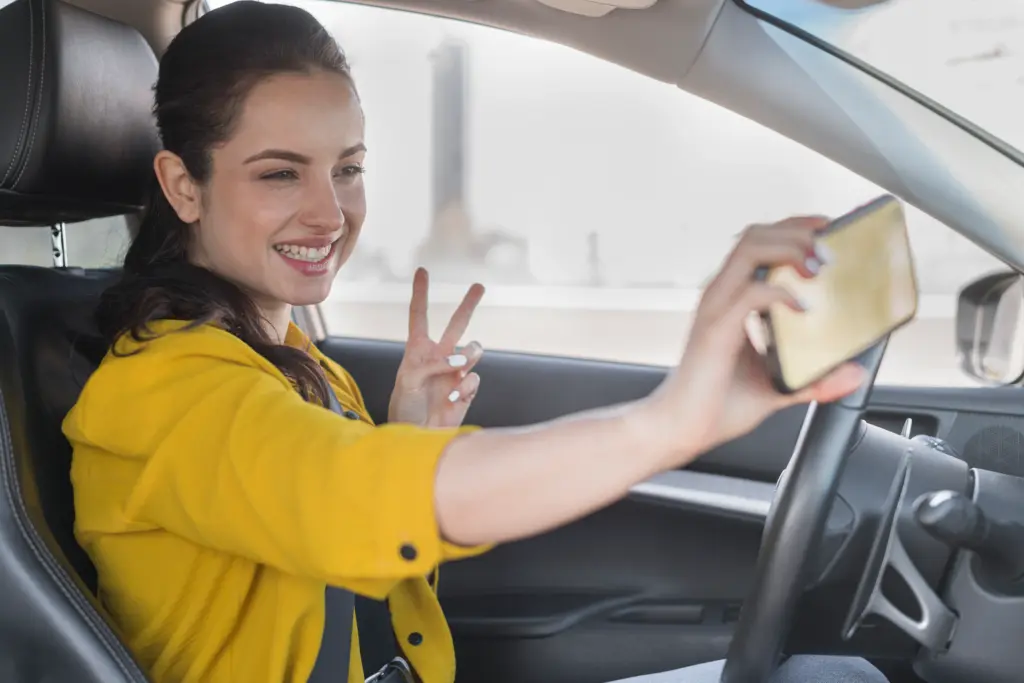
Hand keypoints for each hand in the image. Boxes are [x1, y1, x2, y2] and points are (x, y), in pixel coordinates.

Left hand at [388, 268, 485, 427]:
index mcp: (417, 350)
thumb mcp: (408, 381)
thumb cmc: (405, 408)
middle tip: (479, 286)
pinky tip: (452, 398)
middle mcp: (439, 357)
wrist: (417, 436)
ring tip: (462, 363)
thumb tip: (459, 361)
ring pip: (474, 349)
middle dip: (468, 305)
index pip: (419, 316)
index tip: (423, 271)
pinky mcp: (467, 389)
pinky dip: (465, 386)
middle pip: (456, 324)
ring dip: (471, 352)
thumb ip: (430, 364)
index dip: (421, 293)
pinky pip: (474, 378)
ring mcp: (455, 372)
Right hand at [645, 216, 865, 464]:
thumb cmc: (716, 405)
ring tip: (817, 266)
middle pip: (755, 236)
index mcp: (731, 300)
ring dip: (790, 249)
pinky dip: (781, 294)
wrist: (681, 428)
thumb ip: (814, 379)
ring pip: (749, 250)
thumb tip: (854, 374)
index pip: (759, 245)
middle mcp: (721, 296)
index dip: (793, 229)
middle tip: (829, 249)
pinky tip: (802, 309)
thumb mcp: (779, 388)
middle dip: (796, 232)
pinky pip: (751, 292)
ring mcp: (716, 309)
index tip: (826, 231)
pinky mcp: (717, 328)